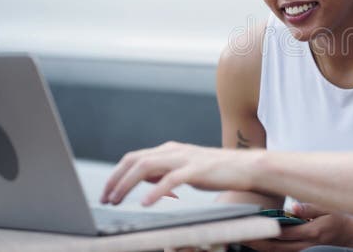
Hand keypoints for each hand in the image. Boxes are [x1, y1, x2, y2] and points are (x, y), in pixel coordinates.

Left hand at [100, 141, 252, 205]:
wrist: (247, 167)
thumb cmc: (218, 171)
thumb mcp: (186, 169)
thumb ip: (166, 172)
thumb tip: (144, 181)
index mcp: (171, 150)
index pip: (134, 157)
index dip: (116, 174)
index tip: (106, 192)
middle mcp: (175, 151)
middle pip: (135, 159)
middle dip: (115, 179)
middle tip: (105, 198)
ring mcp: (186, 158)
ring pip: (147, 166)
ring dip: (127, 184)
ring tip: (117, 199)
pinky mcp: (198, 170)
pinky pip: (172, 179)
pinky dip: (156, 191)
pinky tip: (146, 203)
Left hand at [241, 203, 352, 251]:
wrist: (346, 233)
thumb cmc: (337, 218)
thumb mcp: (328, 208)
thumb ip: (310, 207)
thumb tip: (294, 207)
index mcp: (311, 231)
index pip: (283, 232)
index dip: (265, 228)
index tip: (251, 222)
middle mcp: (304, 242)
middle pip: (274, 246)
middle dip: (256, 241)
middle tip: (238, 234)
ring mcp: (300, 246)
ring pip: (275, 249)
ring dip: (258, 244)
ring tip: (240, 236)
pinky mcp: (297, 245)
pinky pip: (278, 248)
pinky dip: (265, 244)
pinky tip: (254, 238)